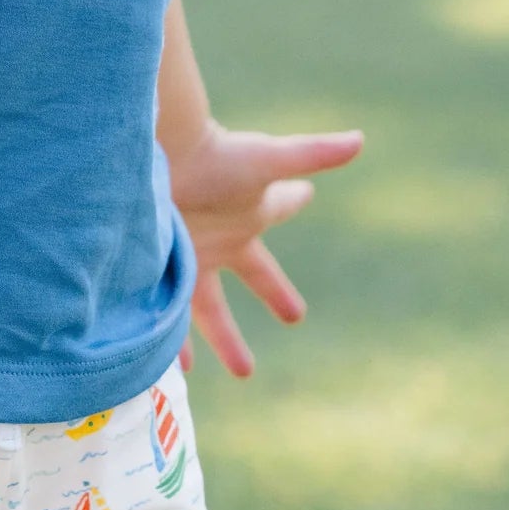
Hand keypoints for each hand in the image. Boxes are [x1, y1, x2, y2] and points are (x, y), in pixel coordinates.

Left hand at [164, 120, 363, 378]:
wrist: (150, 161)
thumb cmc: (213, 158)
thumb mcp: (267, 159)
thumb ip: (312, 154)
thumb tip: (358, 139)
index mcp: (249, 214)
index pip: (282, 208)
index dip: (294, 201)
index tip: (305, 195)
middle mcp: (220, 238)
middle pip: (253, 273)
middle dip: (276, 292)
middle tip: (296, 316)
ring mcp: (189, 258)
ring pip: (208, 308)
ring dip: (219, 338)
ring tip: (230, 370)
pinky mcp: (160, 275)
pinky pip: (168, 318)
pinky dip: (168, 343)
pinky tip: (162, 364)